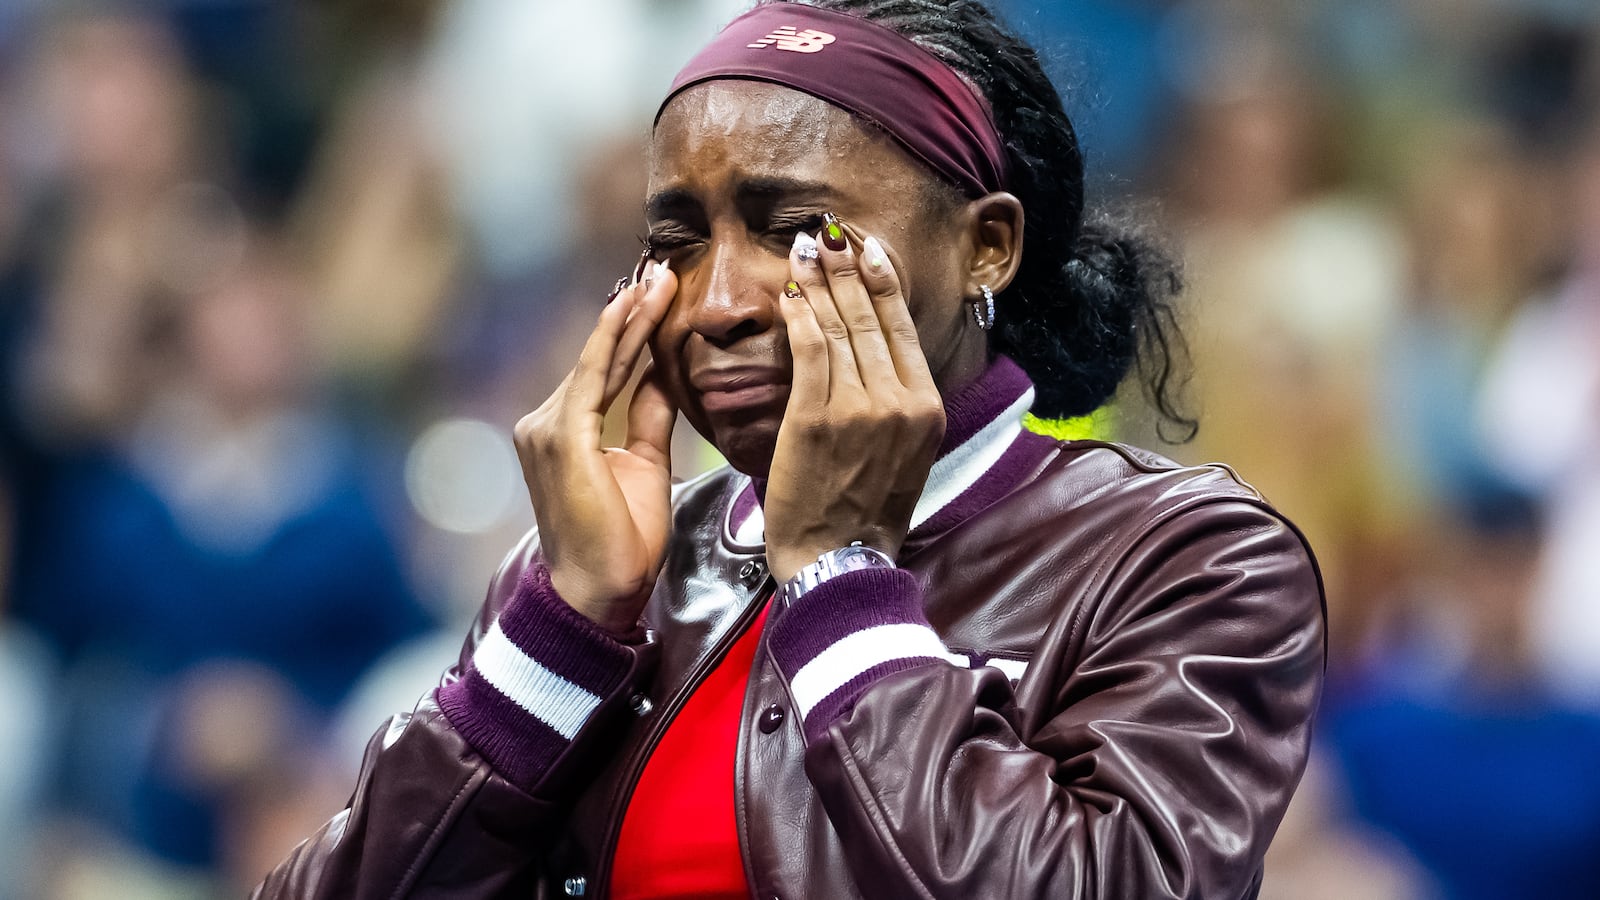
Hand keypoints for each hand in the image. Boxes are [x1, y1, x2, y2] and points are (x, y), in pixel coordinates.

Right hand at [513, 263, 677, 632]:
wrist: (600, 592)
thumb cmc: (623, 541)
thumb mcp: (645, 464)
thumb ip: (649, 416)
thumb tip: (663, 373)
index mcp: (565, 430)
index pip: (607, 369)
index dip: (635, 330)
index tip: (661, 291)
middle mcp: (545, 422)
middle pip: (601, 357)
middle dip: (634, 312)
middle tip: (662, 268)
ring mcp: (546, 427)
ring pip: (599, 360)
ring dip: (632, 317)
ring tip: (661, 278)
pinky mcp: (561, 436)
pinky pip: (595, 376)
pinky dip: (615, 339)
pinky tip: (634, 306)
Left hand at [764, 218, 945, 581]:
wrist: (841, 561)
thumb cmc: (863, 511)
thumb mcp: (904, 453)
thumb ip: (895, 401)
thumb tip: (875, 352)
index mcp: (926, 408)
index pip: (902, 326)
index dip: (882, 279)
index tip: (866, 248)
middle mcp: (900, 402)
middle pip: (872, 317)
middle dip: (848, 266)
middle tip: (829, 231)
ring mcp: (860, 409)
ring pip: (840, 327)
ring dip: (821, 280)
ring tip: (805, 246)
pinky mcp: (817, 419)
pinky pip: (809, 351)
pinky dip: (800, 316)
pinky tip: (791, 292)